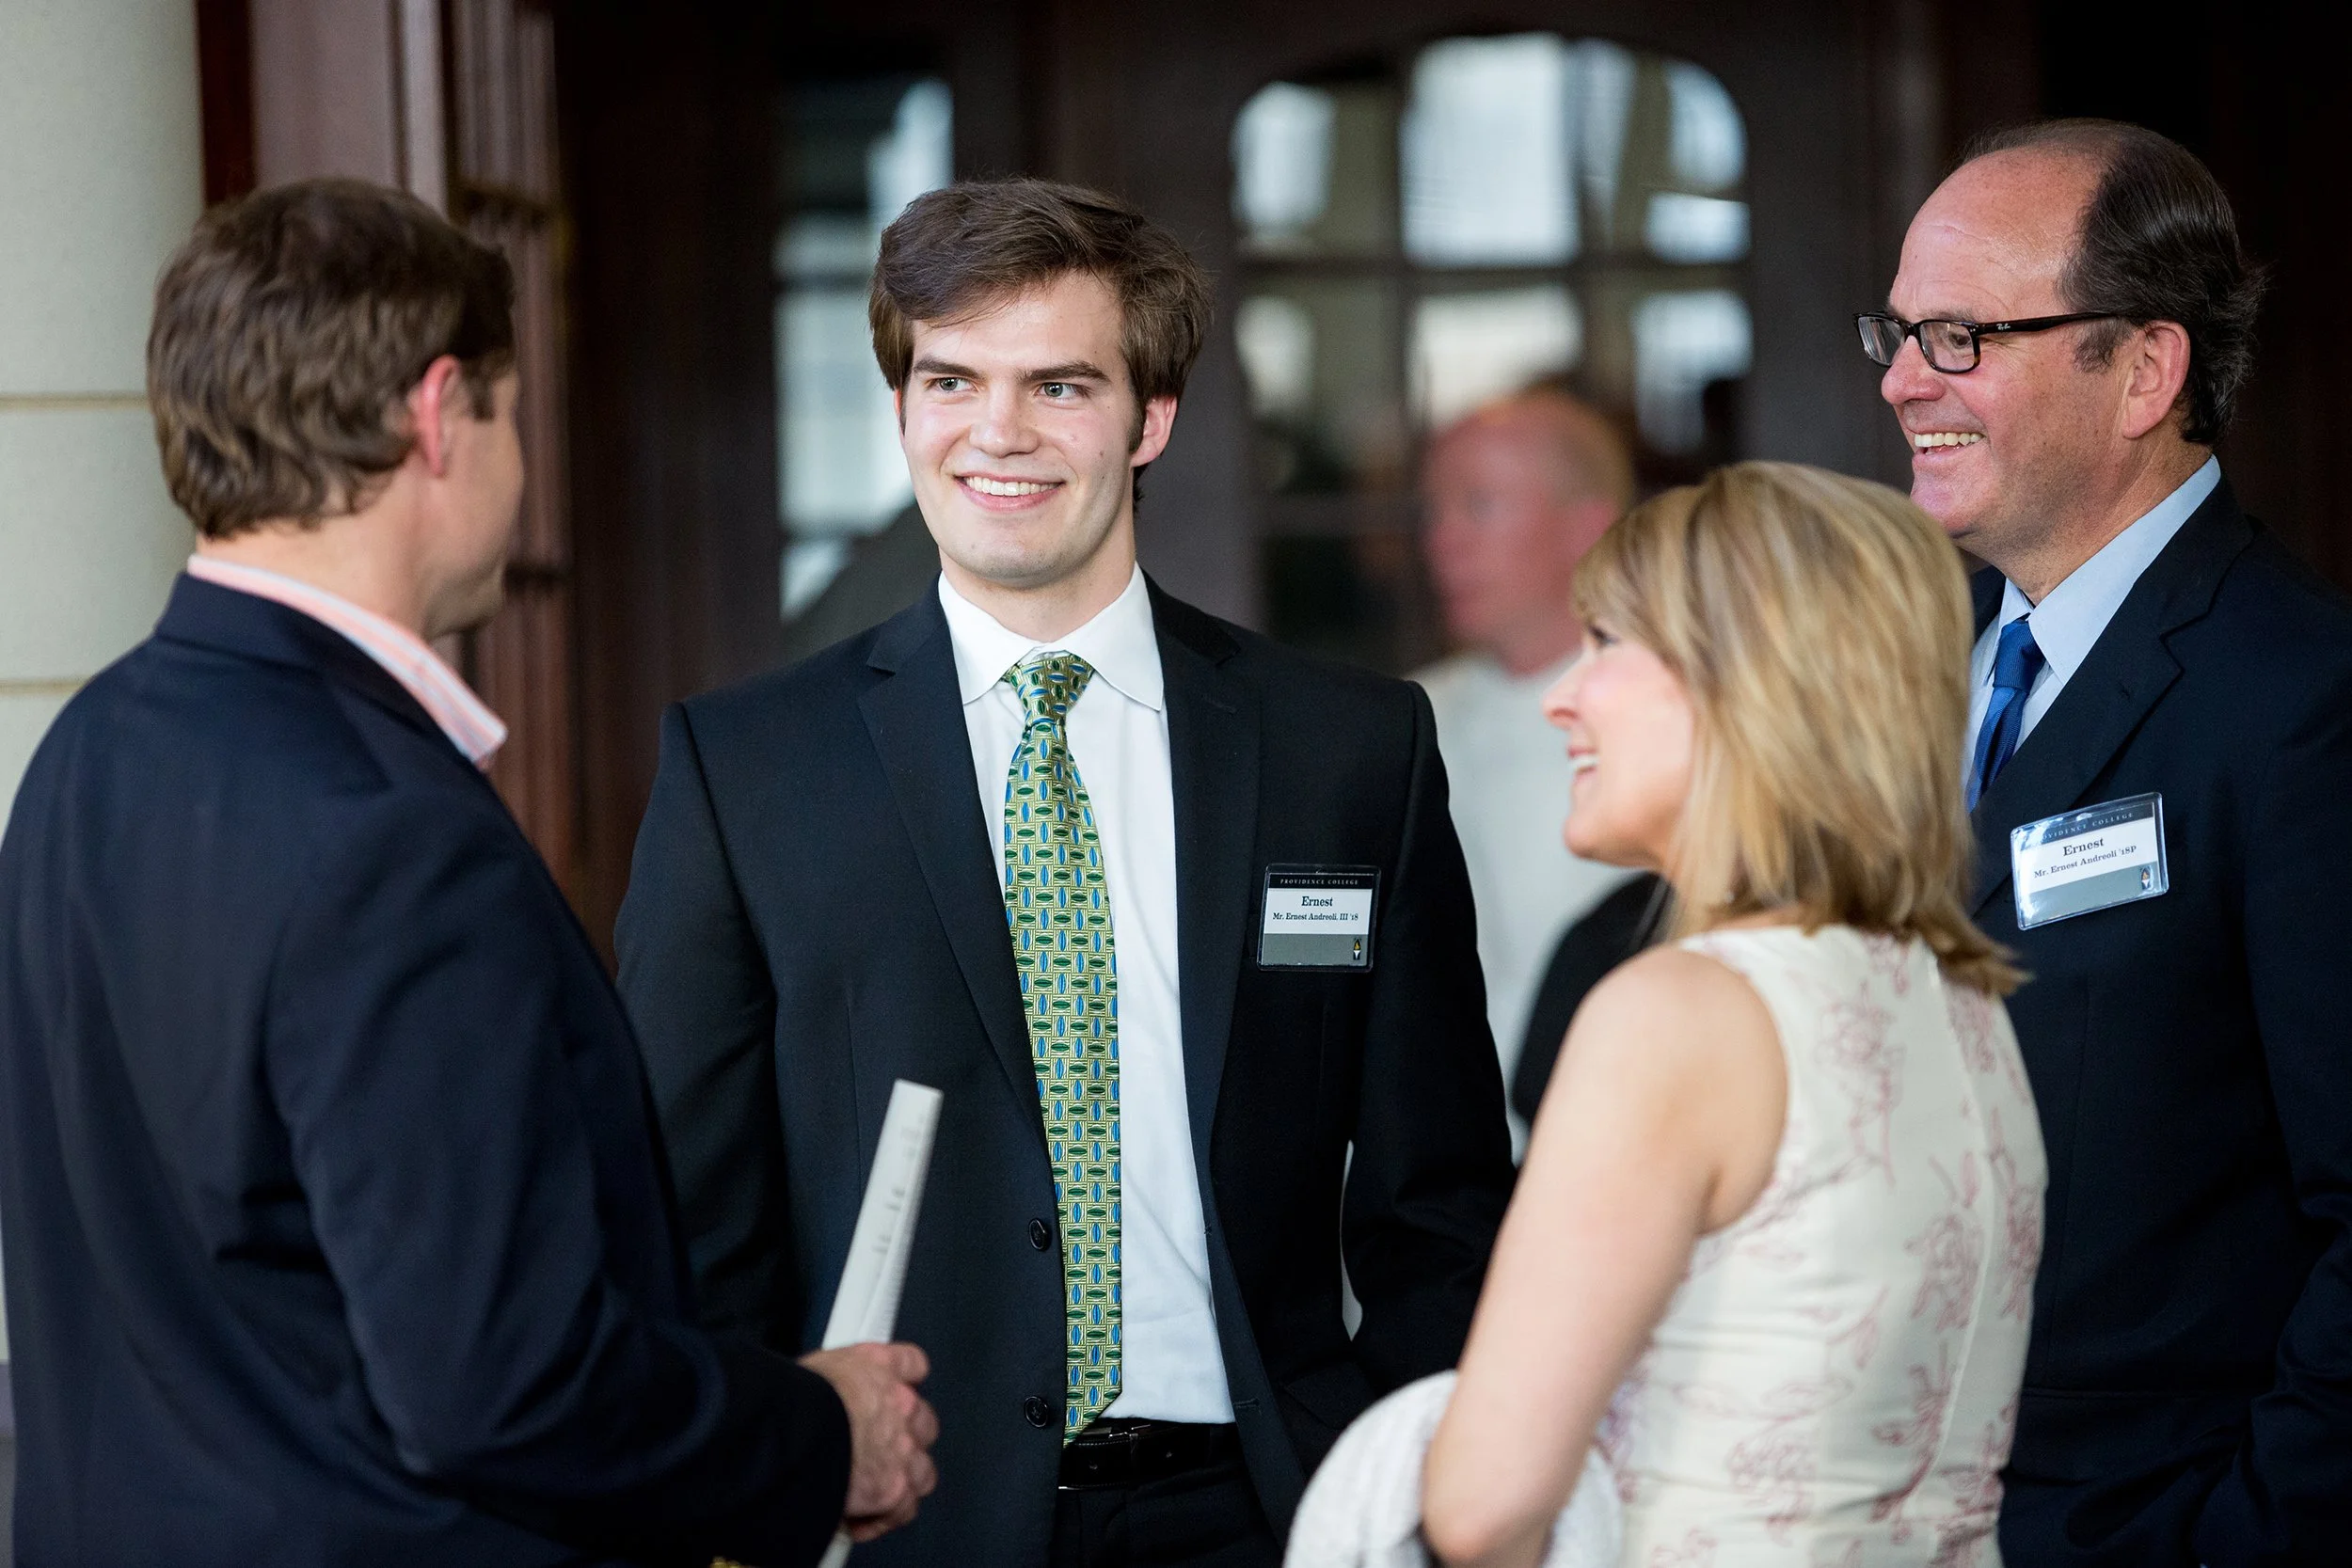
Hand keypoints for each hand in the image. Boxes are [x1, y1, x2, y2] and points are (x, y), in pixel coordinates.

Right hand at [799, 1341, 938, 1541]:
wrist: (793, 1433)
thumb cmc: (791, 1400)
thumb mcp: (808, 1372)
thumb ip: (828, 1384)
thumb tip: (809, 1397)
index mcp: (876, 1365)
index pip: (911, 1364)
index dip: (904, 1382)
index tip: (893, 1394)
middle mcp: (899, 1405)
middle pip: (923, 1423)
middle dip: (905, 1439)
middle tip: (874, 1454)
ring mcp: (903, 1448)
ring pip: (922, 1469)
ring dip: (901, 1481)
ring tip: (870, 1493)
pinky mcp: (895, 1489)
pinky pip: (903, 1509)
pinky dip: (884, 1518)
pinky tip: (860, 1520)